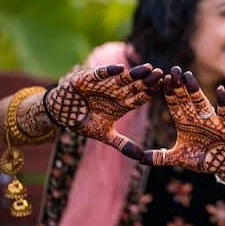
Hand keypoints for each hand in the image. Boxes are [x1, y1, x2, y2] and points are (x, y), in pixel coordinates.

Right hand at [44, 63, 162, 159]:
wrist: (59, 113)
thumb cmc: (83, 122)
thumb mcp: (104, 135)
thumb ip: (122, 144)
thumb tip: (141, 157)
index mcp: (121, 104)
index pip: (140, 97)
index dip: (151, 93)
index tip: (165, 89)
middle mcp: (115, 92)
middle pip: (135, 85)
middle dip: (147, 80)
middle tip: (161, 73)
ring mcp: (103, 84)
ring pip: (122, 78)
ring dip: (134, 73)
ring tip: (147, 68)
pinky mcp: (88, 79)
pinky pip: (100, 74)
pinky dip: (108, 71)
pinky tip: (120, 68)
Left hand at [142, 67, 224, 181]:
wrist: (223, 165)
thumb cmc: (201, 159)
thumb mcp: (179, 158)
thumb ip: (160, 157)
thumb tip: (140, 160)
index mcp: (185, 123)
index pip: (174, 104)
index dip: (168, 93)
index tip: (161, 80)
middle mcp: (197, 118)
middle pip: (186, 99)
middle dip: (179, 85)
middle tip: (173, 69)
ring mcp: (212, 120)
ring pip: (201, 101)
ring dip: (195, 89)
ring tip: (188, 75)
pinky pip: (224, 111)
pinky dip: (223, 101)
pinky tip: (220, 89)